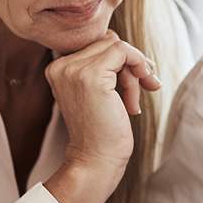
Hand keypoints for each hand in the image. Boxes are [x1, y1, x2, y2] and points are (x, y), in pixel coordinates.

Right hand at [44, 30, 160, 202]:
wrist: (96, 160)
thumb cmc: (102, 132)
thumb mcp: (99, 93)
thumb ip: (103, 68)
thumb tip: (127, 48)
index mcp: (57, 68)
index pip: (97, 44)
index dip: (123, 60)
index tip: (139, 81)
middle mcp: (60, 65)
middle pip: (108, 43)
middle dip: (132, 65)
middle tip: (145, 88)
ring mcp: (73, 69)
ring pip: (117, 46)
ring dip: (137, 71)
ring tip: (137, 99)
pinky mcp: (90, 76)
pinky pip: (123, 51)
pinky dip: (140, 66)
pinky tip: (142, 90)